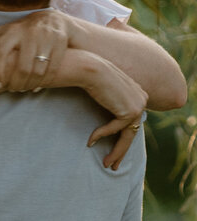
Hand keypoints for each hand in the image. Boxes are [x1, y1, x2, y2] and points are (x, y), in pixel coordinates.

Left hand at [0, 10, 69, 92]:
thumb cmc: (26, 29)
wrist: (56, 19)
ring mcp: (46, 36)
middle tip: (12, 90)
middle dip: (17, 83)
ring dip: (30, 84)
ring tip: (23, 89)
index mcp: (13, 30)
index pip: (0, 52)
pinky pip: (53, 68)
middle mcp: (29, 32)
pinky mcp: (60, 41)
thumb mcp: (11, 29)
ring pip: (38, 70)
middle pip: (22, 66)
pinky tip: (37, 87)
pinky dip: (45, 81)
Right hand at [82, 54, 147, 169]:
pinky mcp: (130, 112)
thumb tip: (110, 114)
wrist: (89, 68)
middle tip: (114, 164)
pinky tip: (90, 140)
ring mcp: (138, 106)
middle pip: (132, 131)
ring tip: (107, 163)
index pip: (132, 121)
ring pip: (128, 135)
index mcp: (139, 93)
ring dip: (116, 152)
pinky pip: (114, 129)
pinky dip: (101, 135)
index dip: (123, 136)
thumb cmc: (91, 74)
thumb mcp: (106, 87)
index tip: (115, 149)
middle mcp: (142, 100)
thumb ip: (113, 99)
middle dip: (122, 150)